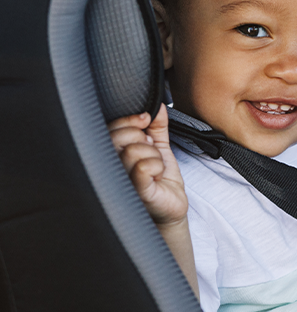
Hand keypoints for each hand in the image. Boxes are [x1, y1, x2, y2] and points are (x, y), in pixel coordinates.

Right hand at [107, 104, 187, 227]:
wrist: (171, 206)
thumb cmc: (160, 179)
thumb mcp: (160, 147)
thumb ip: (157, 126)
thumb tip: (159, 105)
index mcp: (114, 154)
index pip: (112, 127)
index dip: (131, 119)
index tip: (146, 121)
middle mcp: (111, 167)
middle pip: (120, 136)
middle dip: (143, 137)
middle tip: (151, 151)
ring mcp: (120, 180)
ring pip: (134, 150)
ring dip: (154, 155)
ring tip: (155, 167)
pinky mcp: (135, 192)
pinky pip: (143, 167)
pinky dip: (157, 166)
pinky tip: (157, 176)